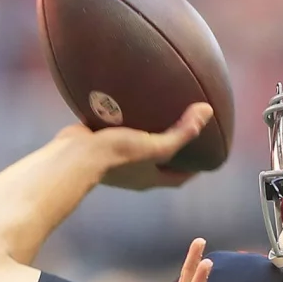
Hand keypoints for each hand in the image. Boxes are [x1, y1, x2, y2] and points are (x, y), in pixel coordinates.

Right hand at [72, 102, 212, 190]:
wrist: (74, 155)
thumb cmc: (117, 155)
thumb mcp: (155, 145)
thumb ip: (182, 131)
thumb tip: (208, 111)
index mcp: (149, 178)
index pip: (178, 178)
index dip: (194, 169)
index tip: (206, 155)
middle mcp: (134, 173)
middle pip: (159, 163)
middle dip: (174, 150)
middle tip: (186, 130)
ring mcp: (116, 160)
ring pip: (138, 146)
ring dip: (149, 134)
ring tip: (160, 113)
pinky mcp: (100, 144)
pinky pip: (118, 132)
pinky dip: (128, 121)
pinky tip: (132, 103)